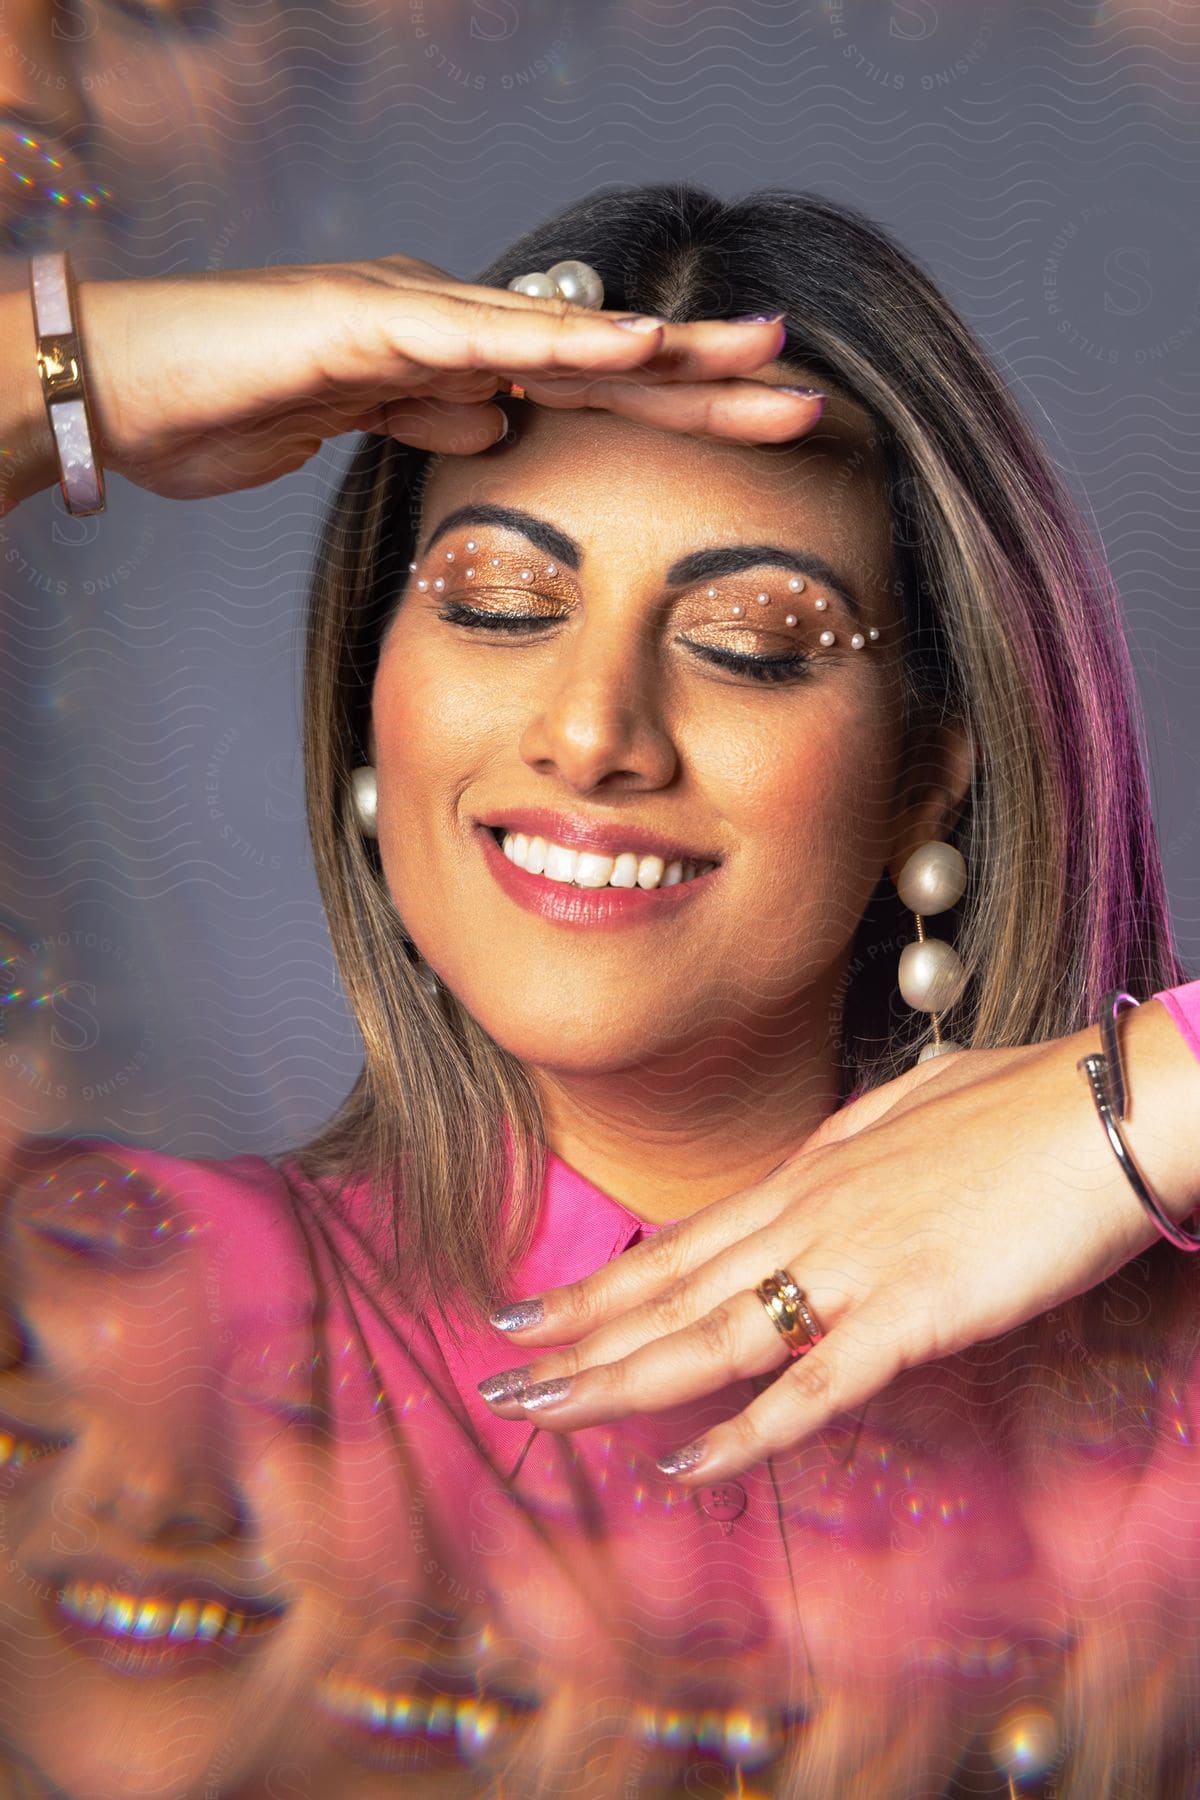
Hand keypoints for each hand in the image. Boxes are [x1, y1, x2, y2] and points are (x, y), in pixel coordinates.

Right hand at [26, 263, 818, 503]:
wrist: (117, 388)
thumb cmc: (224, 408)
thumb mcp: (355, 432)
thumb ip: (431, 421)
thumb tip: (500, 428)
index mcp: (453, 366)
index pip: (587, 395)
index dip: (676, 411)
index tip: (759, 431)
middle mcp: (450, 332)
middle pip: (602, 363)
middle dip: (708, 381)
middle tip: (809, 389)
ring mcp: (413, 320)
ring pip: (562, 337)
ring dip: (667, 351)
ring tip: (763, 354)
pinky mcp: (366, 327)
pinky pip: (479, 338)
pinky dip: (561, 344)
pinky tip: (638, 348)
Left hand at [476, 1003, 1199, 1482]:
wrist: (1108, 1104)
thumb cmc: (1023, 1103)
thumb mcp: (909, 1111)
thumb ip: (850, 1148)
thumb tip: (816, 1162)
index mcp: (808, 1173)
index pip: (680, 1242)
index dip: (600, 1283)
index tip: (530, 1308)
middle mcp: (807, 1218)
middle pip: (670, 1290)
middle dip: (576, 1336)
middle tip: (494, 1371)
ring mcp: (852, 1264)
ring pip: (709, 1335)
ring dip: (617, 1378)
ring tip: (540, 1412)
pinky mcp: (913, 1311)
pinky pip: (812, 1387)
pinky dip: (744, 1432)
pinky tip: (685, 1465)